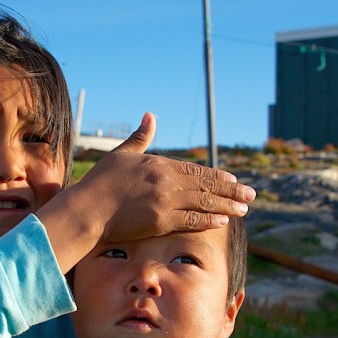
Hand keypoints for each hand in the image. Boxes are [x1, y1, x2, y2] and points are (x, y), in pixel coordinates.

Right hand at [38, 112, 254, 272]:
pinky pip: (190, 220)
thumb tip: (150, 115)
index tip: (232, 179)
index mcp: (159, 164)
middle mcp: (166, 181)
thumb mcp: (121, 154)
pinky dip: (208, 220)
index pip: (195, 170)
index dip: (216, 176)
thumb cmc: (100, 182)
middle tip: (250, 194)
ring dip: (226, 206)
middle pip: (205, 186)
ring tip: (244, 208)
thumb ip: (140, 137)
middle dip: (230, 191)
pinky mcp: (159, 222)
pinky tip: (223, 220)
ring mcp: (164, 202)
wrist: (87, 209)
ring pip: (203, 203)